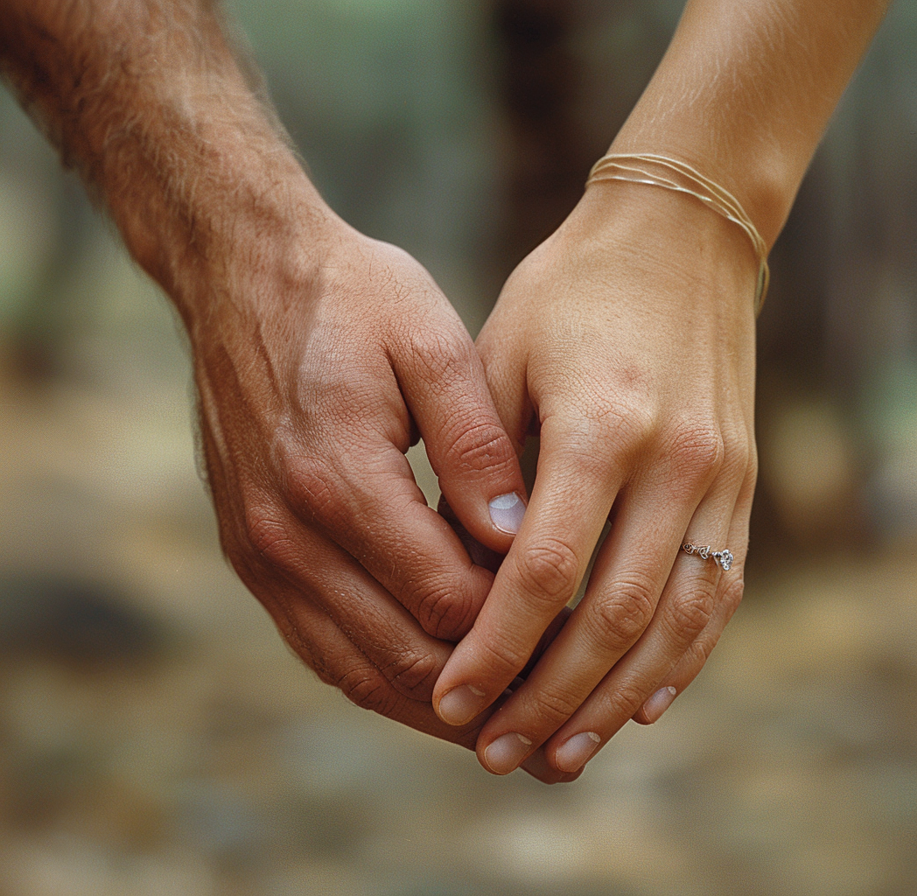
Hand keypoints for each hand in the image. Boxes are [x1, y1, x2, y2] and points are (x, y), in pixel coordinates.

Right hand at [191, 214, 530, 752]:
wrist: (238, 272)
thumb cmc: (347, 296)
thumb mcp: (428, 341)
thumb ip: (476, 447)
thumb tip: (519, 544)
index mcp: (338, 478)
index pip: (449, 600)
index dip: (522, 635)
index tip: (583, 643)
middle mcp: (286, 532)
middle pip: (404, 659)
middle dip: (491, 698)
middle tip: (563, 720)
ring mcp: (258, 551)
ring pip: (358, 671)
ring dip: (436, 709)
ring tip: (511, 727)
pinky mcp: (247, 554)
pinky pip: (318, 647)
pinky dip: (381, 678)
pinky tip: (435, 684)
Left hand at [432, 183, 756, 779]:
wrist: (679, 237)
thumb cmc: (565, 295)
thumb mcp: (501, 358)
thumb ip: (484, 465)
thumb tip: (463, 575)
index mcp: (604, 426)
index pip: (546, 570)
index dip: (495, 645)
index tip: (449, 696)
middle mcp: (677, 462)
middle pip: (614, 617)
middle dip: (548, 696)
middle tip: (493, 752)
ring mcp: (724, 478)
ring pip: (676, 624)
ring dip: (614, 701)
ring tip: (558, 754)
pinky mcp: (744, 487)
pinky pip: (718, 595)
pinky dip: (678, 660)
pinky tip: (636, 706)